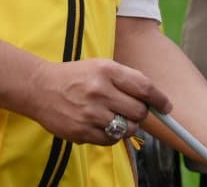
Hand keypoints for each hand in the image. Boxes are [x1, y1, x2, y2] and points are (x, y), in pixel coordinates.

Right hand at [25, 58, 169, 144]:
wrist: (40, 88)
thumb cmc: (76, 76)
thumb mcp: (102, 66)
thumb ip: (127, 80)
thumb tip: (154, 99)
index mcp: (108, 71)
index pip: (144, 88)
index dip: (160, 99)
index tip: (167, 106)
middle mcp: (100, 91)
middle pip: (139, 111)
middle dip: (141, 113)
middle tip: (134, 110)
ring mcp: (90, 113)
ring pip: (127, 129)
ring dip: (128, 126)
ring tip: (116, 117)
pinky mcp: (81, 131)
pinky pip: (110, 140)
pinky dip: (112, 136)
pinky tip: (103, 125)